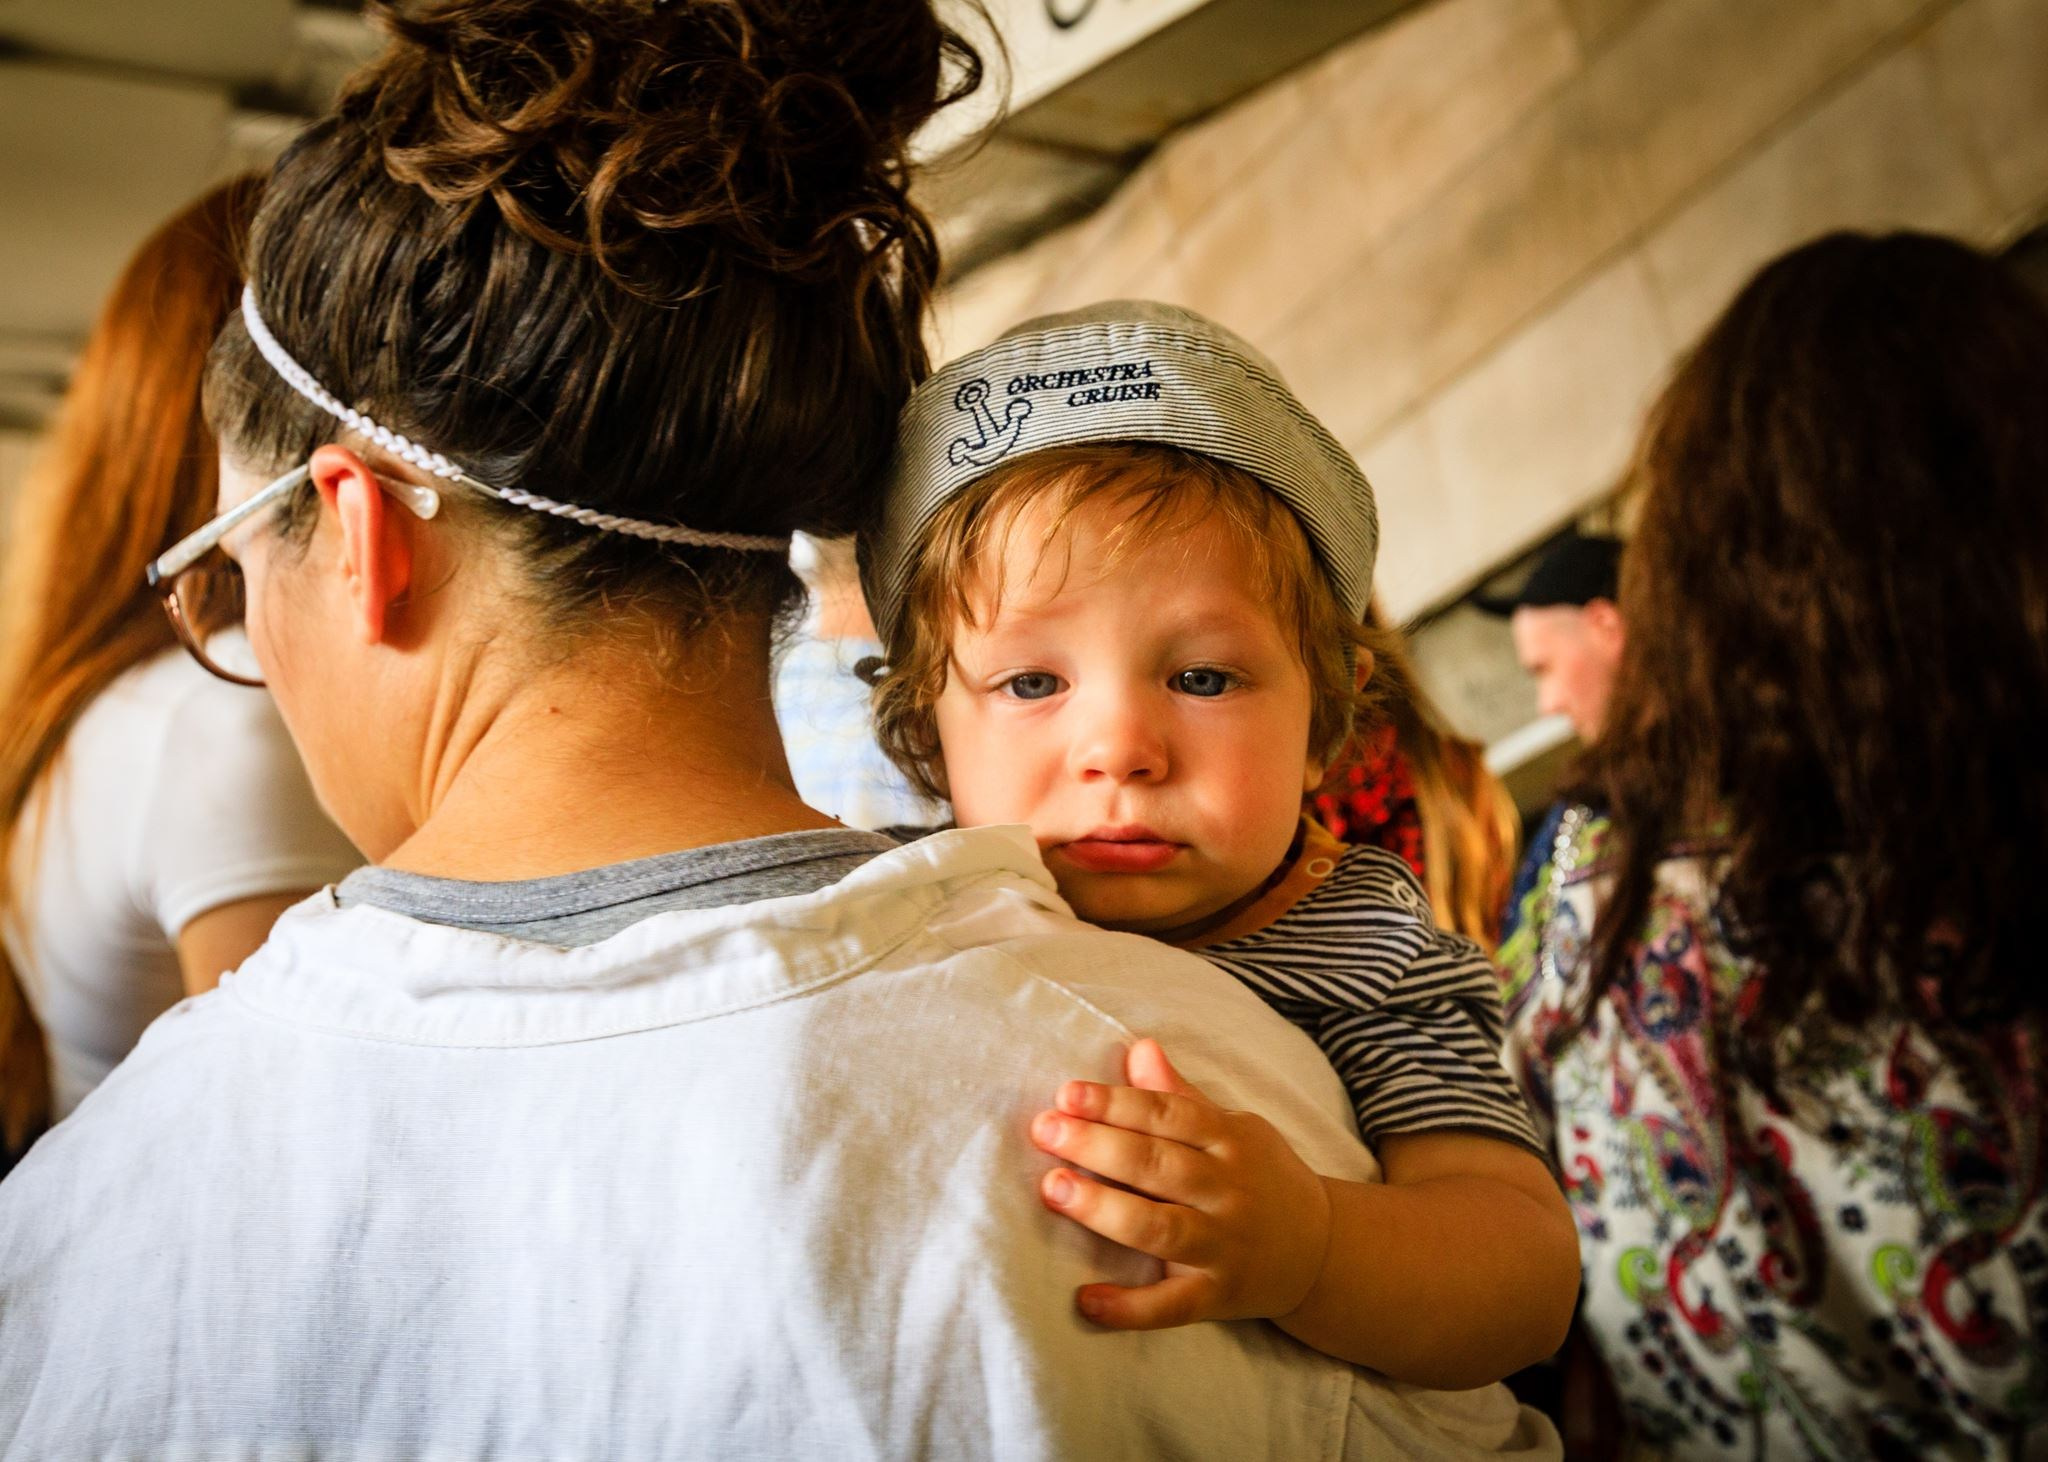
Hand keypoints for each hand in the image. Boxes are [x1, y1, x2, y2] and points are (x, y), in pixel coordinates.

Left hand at [1030, 1037, 1332, 1329]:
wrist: (1323, 1250)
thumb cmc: (1260, 1176)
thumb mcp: (1233, 1128)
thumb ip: (1180, 1095)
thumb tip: (1139, 1047)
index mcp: (1230, 1140)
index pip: (1168, 1116)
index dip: (1117, 1103)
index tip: (1067, 1094)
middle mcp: (1229, 1191)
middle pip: (1159, 1165)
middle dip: (1099, 1146)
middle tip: (1045, 1130)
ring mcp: (1225, 1247)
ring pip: (1162, 1229)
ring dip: (1106, 1211)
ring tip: (1053, 1190)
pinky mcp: (1219, 1297)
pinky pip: (1172, 1306)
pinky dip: (1129, 1307)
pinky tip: (1086, 1301)